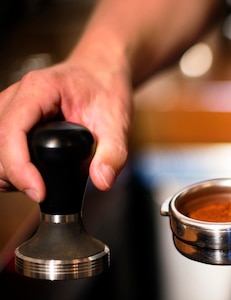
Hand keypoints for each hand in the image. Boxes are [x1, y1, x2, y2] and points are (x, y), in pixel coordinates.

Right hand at [0, 58, 132, 201]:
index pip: (12, 130)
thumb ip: (113, 153)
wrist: (101, 75)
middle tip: (42, 191)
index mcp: (39, 89)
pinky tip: (31, 175)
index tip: (38, 191)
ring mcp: (10, 108)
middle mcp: (16, 96)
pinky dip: (10, 167)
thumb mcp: (118, 122)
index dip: (19, 165)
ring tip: (38, 184)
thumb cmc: (107, 91)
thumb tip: (102, 181)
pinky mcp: (11, 120)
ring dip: (9, 172)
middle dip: (14, 174)